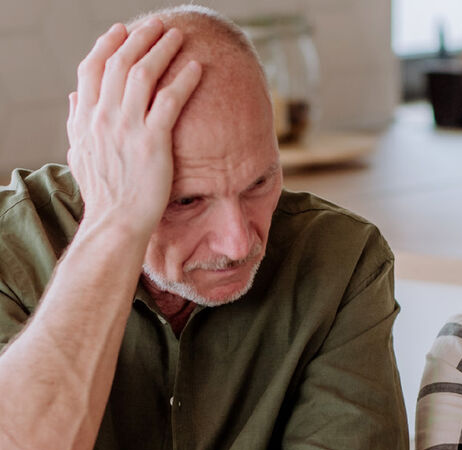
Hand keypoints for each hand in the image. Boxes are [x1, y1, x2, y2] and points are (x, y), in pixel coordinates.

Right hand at [67, 19, 201, 241]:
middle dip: (141, 38)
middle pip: (121, 62)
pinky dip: (184, 80)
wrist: (115, 223)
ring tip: (178, 36)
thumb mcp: (79, 155)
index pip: (93, 68)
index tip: (122, 31)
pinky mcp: (153, 141)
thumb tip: (74, 98)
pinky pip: (170, 100)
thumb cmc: (103, 195)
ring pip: (145, 74)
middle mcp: (104, 116)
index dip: (108, 44)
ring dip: (163, 49)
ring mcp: (128, 127)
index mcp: (85, 118)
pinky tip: (197, 68)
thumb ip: (76, 124)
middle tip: (158, 25)